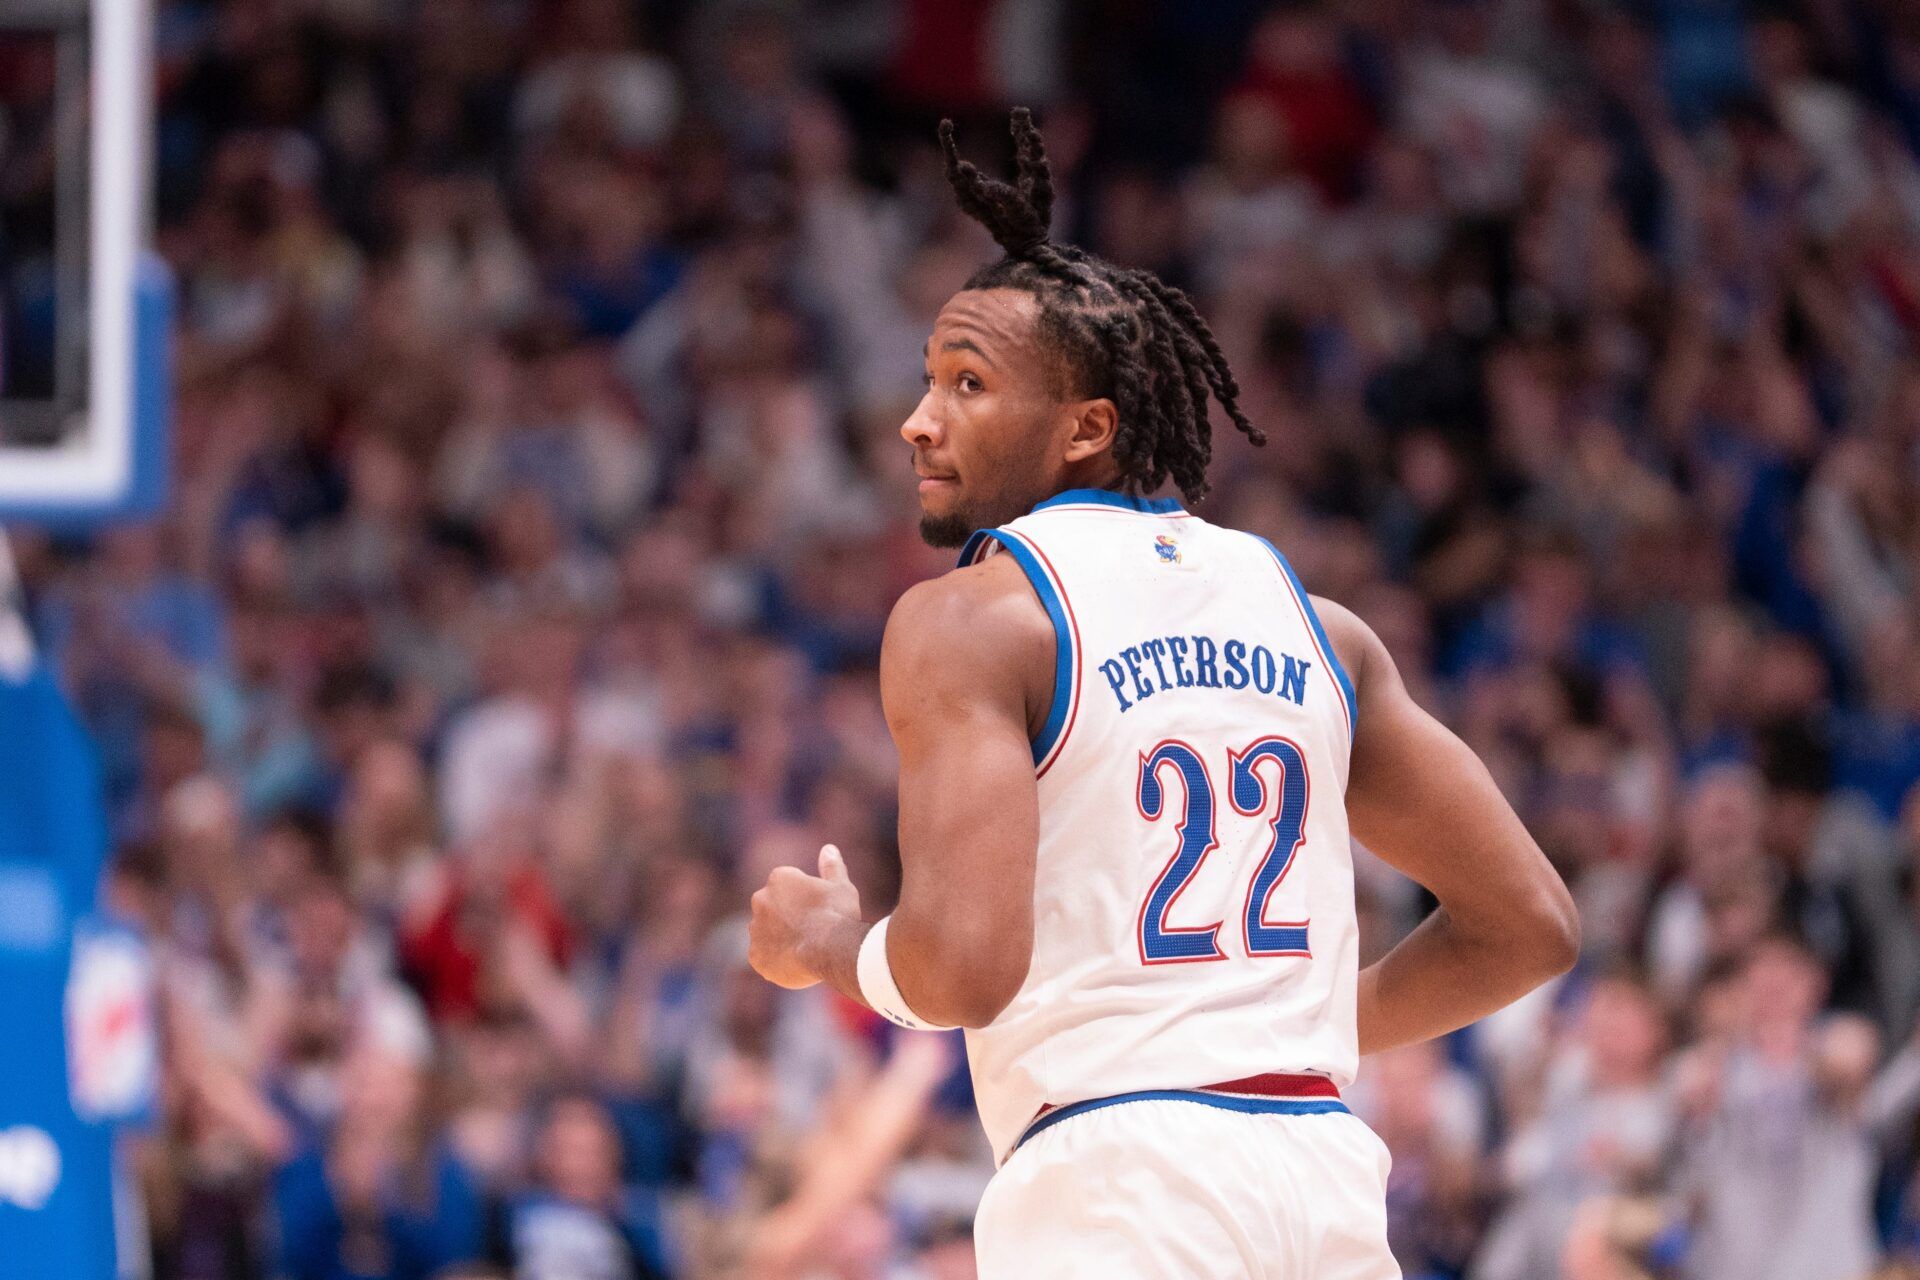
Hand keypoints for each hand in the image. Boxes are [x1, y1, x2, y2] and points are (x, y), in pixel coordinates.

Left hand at [748, 844, 861, 989]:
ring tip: (805, 949)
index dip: (805, 899)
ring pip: (766, 933)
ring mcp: (755, 929)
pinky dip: (775, 961)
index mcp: (779, 879)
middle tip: (812, 930)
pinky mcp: (756, 956)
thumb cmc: (838, 914)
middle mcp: (760, 900)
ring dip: (779, 938)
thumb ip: (832, 867)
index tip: (819, 910)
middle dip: (787, 916)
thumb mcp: (841, 886)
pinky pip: (763, 957)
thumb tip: (828, 848)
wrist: (830, 949)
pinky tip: (795, 964)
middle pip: (773, 908)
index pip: (788, 886)